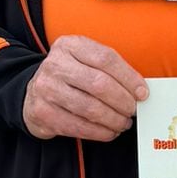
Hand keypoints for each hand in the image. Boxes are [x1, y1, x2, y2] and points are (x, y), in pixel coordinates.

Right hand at [22, 36, 148, 141]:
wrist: (34, 93)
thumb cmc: (70, 77)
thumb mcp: (84, 60)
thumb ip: (109, 69)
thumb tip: (140, 90)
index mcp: (69, 45)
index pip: (106, 59)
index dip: (129, 77)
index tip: (143, 92)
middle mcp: (55, 65)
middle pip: (100, 84)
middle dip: (123, 101)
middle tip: (133, 110)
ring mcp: (46, 89)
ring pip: (91, 108)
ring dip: (114, 119)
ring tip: (123, 122)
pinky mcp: (42, 113)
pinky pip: (79, 126)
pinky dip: (100, 132)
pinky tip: (109, 131)